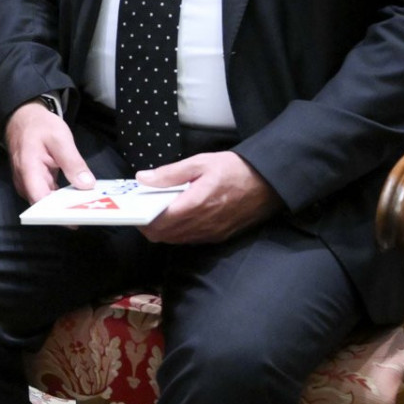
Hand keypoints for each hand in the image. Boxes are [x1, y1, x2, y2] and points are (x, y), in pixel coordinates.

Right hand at [5, 101, 95, 205]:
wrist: (22, 117)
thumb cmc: (39, 126)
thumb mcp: (60, 138)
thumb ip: (73, 162)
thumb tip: (87, 185)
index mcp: (28, 169)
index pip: (40, 200)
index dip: (57, 213)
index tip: (77, 219)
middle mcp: (24, 182)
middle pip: (43, 205)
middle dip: (65, 212)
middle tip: (89, 214)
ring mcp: (27, 184)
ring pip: (45, 202)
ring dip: (64, 206)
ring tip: (87, 208)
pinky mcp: (33, 183)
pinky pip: (46, 195)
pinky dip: (61, 198)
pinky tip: (77, 198)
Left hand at [138, 151, 281, 243]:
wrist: (269, 183)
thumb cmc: (235, 169)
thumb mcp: (200, 162)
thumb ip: (169, 174)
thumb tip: (143, 179)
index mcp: (195, 205)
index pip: (158, 223)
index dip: (142, 219)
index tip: (135, 208)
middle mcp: (202, 225)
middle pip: (164, 236)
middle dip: (149, 226)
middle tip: (145, 209)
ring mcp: (211, 233)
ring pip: (176, 240)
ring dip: (164, 230)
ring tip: (160, 211)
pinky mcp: (220, 236)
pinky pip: (191, 240)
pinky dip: (179, 233)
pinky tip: (179, 217)